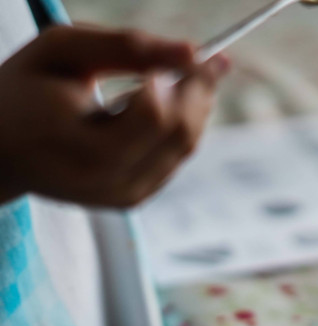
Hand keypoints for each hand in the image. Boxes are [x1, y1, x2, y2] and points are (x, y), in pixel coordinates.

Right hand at [0, 25, 229, 207]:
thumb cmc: (24, 90)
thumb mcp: (60, 51)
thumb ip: (125, 46)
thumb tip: (192, 51)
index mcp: (79, 145)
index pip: (153, 116)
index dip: (179, 82)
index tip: (196, 52)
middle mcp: (106, 181)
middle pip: (178, 134)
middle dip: (198, 93)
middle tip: (207, 60)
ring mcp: (121, 196)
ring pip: (184, 148)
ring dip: (195, 109)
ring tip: (191, 75)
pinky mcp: (130, 200)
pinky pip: (173, 159)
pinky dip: (180, 128)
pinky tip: (171, 103)